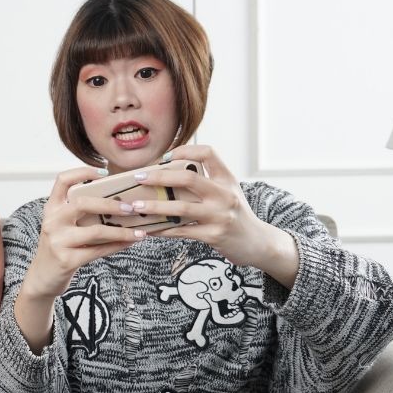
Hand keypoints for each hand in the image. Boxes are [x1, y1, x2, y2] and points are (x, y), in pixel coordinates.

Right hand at [23, 167, 145, 299]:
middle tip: (131, 207)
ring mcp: (58, 241)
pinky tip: (129, 243)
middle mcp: (52, 221)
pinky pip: (98, 250)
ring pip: (95, 231)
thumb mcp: (62, 225)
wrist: (42, 277)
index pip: (62, 180)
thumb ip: (79, 213)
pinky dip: (117, 246)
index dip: (83, 171)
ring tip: (139, 231)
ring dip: (121, 231)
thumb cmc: (59, 247)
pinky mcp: (67, 260)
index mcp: (52, 208)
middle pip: (83, 203)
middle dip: (111, 204)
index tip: (104, 172)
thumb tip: (119, 201)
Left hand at [137, 145, 297, 278]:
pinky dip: (162, 230)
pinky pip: (181, 231)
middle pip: (188, 179)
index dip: (185, 150)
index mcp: (227, 179)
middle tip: (138, 177)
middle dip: (159, 177)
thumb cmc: (235, 214)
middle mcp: (225, 195)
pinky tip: (148, 229)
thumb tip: (166, 176)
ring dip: (154, 206)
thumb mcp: (227, 192)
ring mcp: (220, 216)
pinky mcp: (213, 236)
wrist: (258, 243)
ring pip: (180, 208)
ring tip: (134, 206)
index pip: (208, 153)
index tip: (165, 156)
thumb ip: (205, 182)